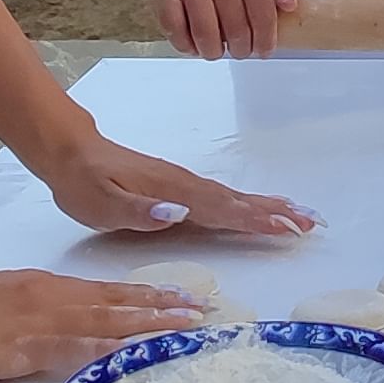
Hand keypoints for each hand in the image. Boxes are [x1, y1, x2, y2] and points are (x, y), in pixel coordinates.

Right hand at [0, 265, 212, 382]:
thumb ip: (29, 315)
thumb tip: (54, 329)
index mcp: (41, 287)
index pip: (104, 292)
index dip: (144, 298)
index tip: (179, 301)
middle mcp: (47, 298)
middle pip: (115, 304)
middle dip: (161, 309)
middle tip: (202, 312)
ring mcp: (35, 323)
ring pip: (103, 322)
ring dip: (147, 326)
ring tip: (185, 329)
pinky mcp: (17, 348)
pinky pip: (67, 351)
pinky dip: (100, 352)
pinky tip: (126, 356)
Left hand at [40, 129, 314, 242]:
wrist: (71, 153)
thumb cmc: (84, 183)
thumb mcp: (101, 202)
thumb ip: (139, 210)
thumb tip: (178, 213)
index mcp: (172, 191)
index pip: (220, 208)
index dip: (254, 220)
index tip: (287, 228)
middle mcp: (185, 186)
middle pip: (238, 201)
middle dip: (276, 212)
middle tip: (312, 223)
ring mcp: (184, 185)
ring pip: (234, 198)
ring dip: (268, 207)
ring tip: (300, 217)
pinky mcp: (179, 189)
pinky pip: (221, 198)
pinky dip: (246, 204)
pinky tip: (257, 209)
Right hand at [152, 0, 299, 58]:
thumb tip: (290, 5)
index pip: (262, 8)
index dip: (266, 36)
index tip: (265, 49)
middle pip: (234, 24)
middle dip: (242, 48)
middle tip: (244, 51)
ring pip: (204, 32)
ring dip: (215, 51)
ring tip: (221, 50)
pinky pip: (175, 30)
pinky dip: (188, 46)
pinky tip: (198, 44)